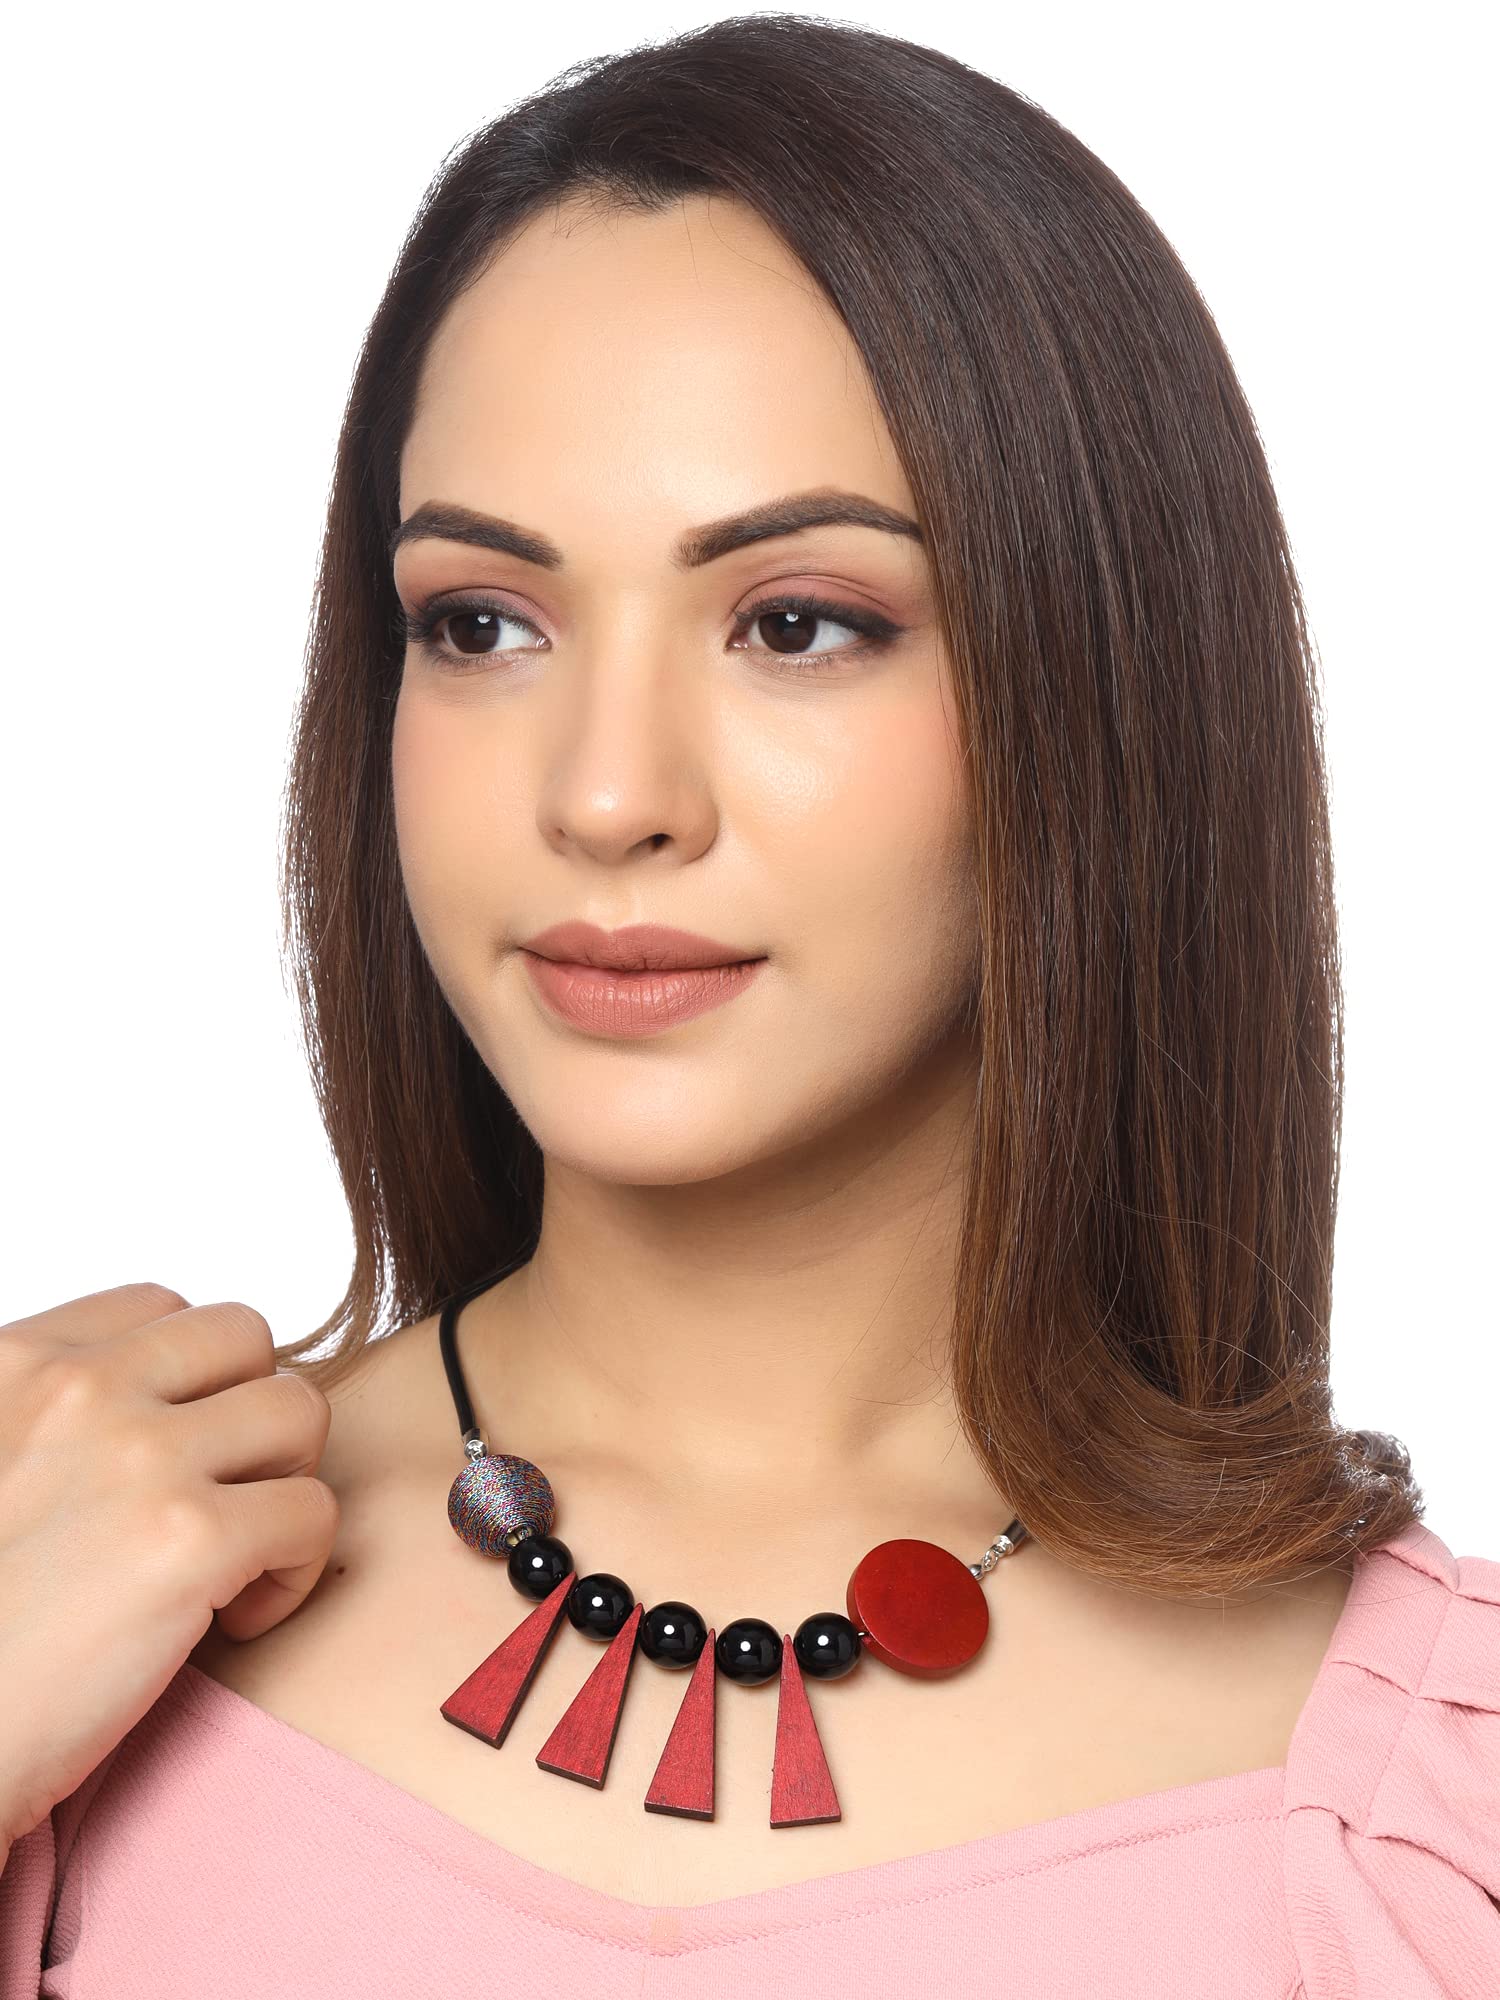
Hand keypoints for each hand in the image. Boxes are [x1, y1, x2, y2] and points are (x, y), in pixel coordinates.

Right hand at [0, 1281, 337, 1850]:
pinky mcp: (192, 1543)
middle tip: (227, 1493)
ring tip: (241, 1552)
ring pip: (300, 1410)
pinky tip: (237, 1618)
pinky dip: (298, 1569)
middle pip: (245, 1338)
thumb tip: (151, 1405)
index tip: (179, 1451)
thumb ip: (49, 1419)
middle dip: (254, 1412)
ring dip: (290, 1479)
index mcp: (16, 1364)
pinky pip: (314, 1512)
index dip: (194, 1379)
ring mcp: (141, 1459)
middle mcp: (80, 1390)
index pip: (160, 1309)